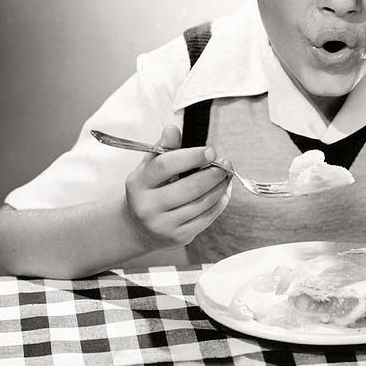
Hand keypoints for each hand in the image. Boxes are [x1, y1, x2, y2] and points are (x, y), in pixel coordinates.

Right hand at [124, 125, 230, 250]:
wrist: (138, 228)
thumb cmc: (148, 190)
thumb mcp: (148, 167)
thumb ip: (162, 148)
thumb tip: (173, 129)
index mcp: (139, 183)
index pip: (166, 166)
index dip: (191, 156)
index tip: (211, 151)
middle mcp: (148, 206)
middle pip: (189, 188)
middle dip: (213, 174)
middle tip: (225, 163)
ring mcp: (163, 224)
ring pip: (201, 203)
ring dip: (220, 187)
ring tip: (227, 174)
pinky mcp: (178, 237)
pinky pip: (206, 218)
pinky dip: (219, 203)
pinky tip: (223, 191)